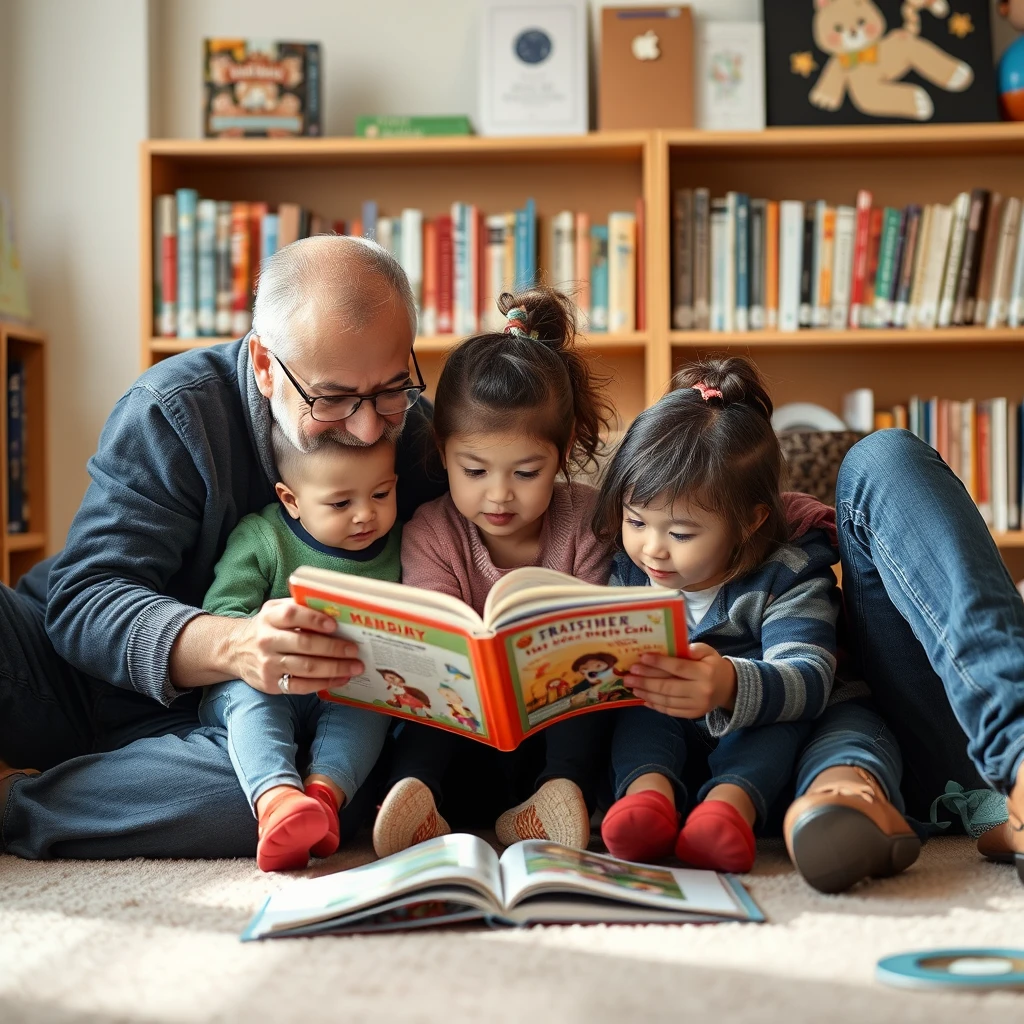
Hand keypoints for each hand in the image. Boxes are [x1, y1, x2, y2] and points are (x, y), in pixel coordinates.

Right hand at [230, 599, 363, 695]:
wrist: (234, 650)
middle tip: (354, 650)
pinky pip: (301, 686)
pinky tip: (341, 679)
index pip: (292, 615)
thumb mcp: (274, 610)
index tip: (335, 625)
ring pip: (306, 668)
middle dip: (333, 648)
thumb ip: (298, 606)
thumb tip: (334, 608)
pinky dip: (324, 683)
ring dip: (334, 668)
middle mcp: (267, 640)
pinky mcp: (271, 684)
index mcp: (270, 617)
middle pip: (304, 645)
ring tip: (355, 667)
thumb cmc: (266, 627)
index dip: (314, 619)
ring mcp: (268, 664)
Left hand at [623, 644, 736, 718]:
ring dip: (647, 693)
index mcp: (705, 673)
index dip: (659, 663)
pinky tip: (643, 698)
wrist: (728, 688)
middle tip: (629, 675)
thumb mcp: (708, 652)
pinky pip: (670, 711)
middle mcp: (701, 691)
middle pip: (668, 686)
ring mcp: (696, 706)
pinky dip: (655, 705)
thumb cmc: (712, 665)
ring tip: (632, 686)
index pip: (678, 668)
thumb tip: (679, 647)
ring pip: (667, 700)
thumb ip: (695, 648)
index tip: (642, 658)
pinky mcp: (692, 715)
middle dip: (646, 680)